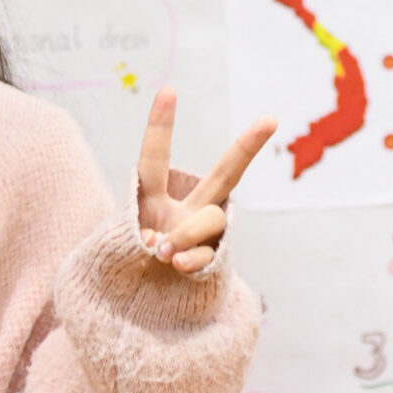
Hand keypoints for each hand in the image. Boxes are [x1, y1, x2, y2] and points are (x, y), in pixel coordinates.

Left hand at [136, 88, 273, 274]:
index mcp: (153, 197)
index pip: (154, 160)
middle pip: (224, 176)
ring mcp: (202, 235)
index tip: (168, 90)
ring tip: (164, 252)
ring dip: (187, 233)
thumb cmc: (122, 265)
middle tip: (271, 120)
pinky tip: (176, 266)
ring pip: (211, 219)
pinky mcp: (210, 260)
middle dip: (247, 147)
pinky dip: (191, 259)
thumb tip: (170, 249)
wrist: (136, 303)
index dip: (160, 127)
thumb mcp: (121, 247)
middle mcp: (185, 210)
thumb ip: (145, 241)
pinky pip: (209, 253)